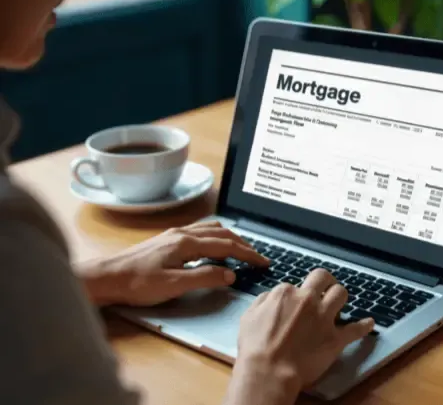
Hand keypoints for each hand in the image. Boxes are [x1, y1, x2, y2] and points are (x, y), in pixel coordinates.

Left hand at [75, 221, 268, 306]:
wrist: (107, 277)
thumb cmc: (137, 283)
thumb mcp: (173, 285)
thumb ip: (204, 278)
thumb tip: (230, 274)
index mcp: (187, 243)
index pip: (226, 245)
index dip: (247, 254)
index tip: (263, 261)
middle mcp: (182, 233)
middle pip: (222, 233)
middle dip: (243, 243)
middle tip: (257, 257)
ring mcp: (174, 234)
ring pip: (211, 229)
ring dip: (229, 238)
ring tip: (240, 250)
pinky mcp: (168, 239)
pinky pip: (200, 231)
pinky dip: (215, 237)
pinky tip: (213, 248)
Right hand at [224, 270, 373, 404]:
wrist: (269, 371)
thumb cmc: (255, 347)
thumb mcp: (249, 316)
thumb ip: (264, 301)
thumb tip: (272, 296)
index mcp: (286, 293)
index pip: (294, 285)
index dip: (294, 294)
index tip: (294, 304)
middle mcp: (307, 300)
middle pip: (322, 278)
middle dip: (325, 280)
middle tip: (325, 286)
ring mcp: (323, 318)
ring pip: (341, 294)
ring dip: (340, 296)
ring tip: (339, 300)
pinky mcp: (335, 338)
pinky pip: (356, 329)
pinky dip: (364, 325)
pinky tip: (369, 322)